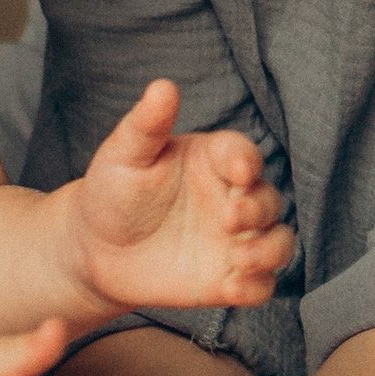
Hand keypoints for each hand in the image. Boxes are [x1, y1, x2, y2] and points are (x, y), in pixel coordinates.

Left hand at [68, 81, 294, 316]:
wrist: (95, 248)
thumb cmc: (112, 191)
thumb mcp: (124, 155)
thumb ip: (147, 125)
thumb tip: (162, 86)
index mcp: (214, 160)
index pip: (243, 154)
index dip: (247, 161)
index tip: (238, 171)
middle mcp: (232, 197)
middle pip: (269, 199)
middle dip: (259, 209)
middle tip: (229, 219)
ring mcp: (234, 240)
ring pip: (279, 242)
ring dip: (270, 251)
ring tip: (240, 258)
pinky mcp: (228, 278)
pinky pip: (261, 286)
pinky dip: (256, 287)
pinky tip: (231, 289)